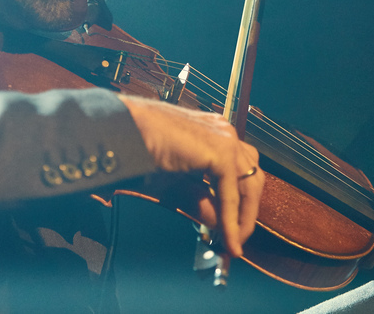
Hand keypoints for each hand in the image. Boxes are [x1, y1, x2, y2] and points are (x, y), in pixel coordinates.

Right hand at [118, 95, 262, 256]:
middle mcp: (222, 131)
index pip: (240, 170)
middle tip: (235, 238)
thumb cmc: (138, 149)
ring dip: (243, 217)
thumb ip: (199, 200)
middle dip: (247, 210)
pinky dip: (231, 219)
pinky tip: (227, 238)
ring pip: (249, 183)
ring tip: (233, 241)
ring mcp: (224, 137)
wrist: (122, 130)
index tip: (230, 228)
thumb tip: (217, 224)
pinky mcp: (220, 150)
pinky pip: (231, 192)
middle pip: (251, 176)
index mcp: (213, 132)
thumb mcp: (174, 182)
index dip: (239, 202)